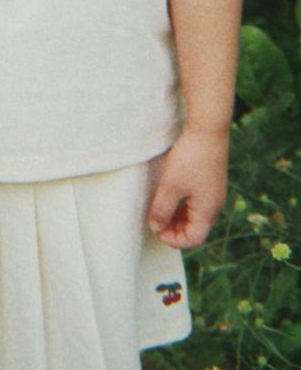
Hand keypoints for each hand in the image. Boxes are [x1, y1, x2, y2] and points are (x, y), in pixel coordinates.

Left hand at [146, 128, 229, 248]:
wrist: (208, 129)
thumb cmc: (190, 159)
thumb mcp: (171, 186)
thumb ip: (162, 209)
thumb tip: (155, 227)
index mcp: (208, 211)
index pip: (193, 239)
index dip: (174, 240)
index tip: (156, 229)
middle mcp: (214, 205)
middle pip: (195, 229)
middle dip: (174, 229)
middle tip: (155, 221)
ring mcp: (213, 193)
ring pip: (195, 215)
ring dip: (177, 217)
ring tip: (159, 209)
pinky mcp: (210, 181)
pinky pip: (196, 202)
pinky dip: (183, 204)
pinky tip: (169, 195)